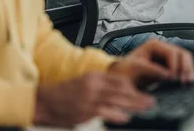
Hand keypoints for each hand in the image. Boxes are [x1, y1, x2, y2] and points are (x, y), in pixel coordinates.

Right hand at [34, 72, 153, 126]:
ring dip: (134, 104)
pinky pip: (104, 111)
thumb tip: (118, 92)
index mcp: (94, 76)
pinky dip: (116, 114)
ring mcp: (89, 98)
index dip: (134, 86)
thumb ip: (100, 87)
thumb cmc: (62, 95)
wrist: (41, 102)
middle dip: (139, 95)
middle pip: (122, 89)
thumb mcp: (84, 83)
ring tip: (146, 107)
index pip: (120, 79)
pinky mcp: (84, 110)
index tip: (145, 90)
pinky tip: (126, 117)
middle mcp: (94, 85)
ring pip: (117, 99)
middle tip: (152, 100)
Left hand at [109, 38, 193, 87]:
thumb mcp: (135, 69)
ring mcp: (167, 58)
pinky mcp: (170, 67)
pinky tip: (187, 82)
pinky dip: (187, 74)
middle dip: (185, 67)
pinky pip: (184, 67)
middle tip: (185, 80)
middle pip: (182, 54)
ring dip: (189, 71)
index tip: (174, 78)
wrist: (120, 80)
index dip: (175, 65)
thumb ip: (151, 70)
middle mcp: (163, 49)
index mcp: (154, 45)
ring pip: (185, 60)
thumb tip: (168, 74)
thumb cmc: (124, 72)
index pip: (171, 53)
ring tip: (188, 82)